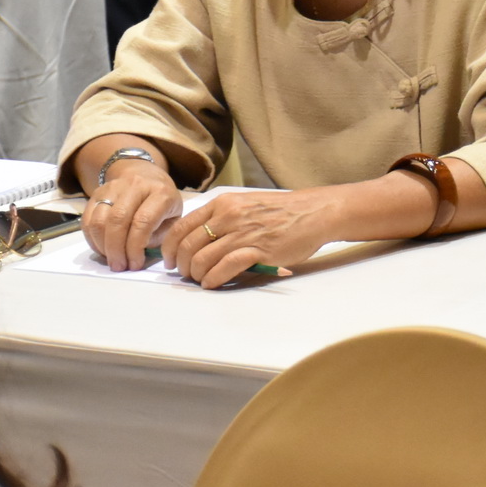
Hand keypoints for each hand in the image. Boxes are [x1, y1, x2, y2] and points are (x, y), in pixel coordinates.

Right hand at [82, 162, 182, 272]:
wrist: (144, 173)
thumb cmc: (162, 200)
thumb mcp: (173, 216)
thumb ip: (160, 235)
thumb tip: (137, 255)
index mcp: (160, 192)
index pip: (143, 221)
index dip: (135, 246)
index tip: (135, 264)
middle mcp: (135, 186)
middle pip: (117, 220)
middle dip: (116, 249)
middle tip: (119, 266)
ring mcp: (113, 188)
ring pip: (99, 220)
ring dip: (102, 246)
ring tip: (111, 259)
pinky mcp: (96, 193)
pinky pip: (87, 220)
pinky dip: (92, 240)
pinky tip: (102, 249)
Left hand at [160, 191, 325, 288]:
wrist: (315, 212)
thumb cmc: (283, 211)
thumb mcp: (247, 204)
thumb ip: (222, 218)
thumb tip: (197, 241)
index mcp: (224, 203)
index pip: (182, 226)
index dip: (169, 247)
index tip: (170, 260)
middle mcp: (230, 216)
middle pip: (188, 245)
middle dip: (181, 265)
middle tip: (185, 274)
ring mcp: (244, 233)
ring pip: (203, 258)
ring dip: (196, 274)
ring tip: (200, 279)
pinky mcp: (258, 250)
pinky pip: (225, 268)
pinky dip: (213, 279)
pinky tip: (212, 283)